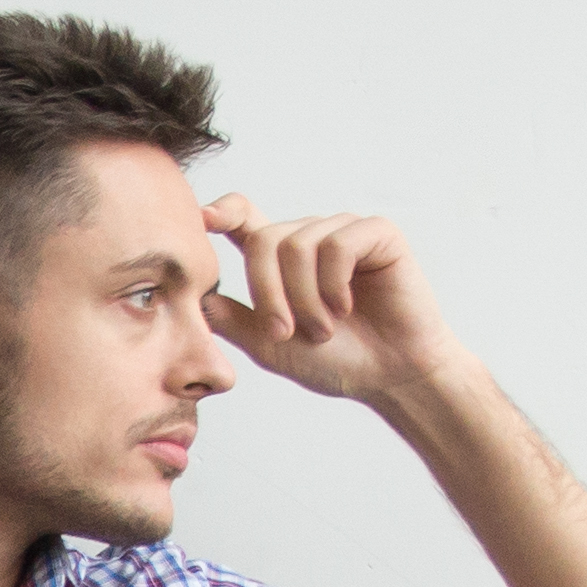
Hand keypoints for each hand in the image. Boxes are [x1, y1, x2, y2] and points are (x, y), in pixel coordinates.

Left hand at [201, 195, 470, 411]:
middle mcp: (310, 237)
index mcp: (280, 259)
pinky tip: (347, 307)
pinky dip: (334, 284)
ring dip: (305, 299)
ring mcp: (344, 231)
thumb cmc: (334, 360)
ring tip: (325, 329)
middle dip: (267, 293)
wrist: (389, 375)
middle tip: (284, 333)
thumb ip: (233, 320)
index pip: (245, 217)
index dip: (223, 211)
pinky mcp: (377, 233)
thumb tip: (197, 297)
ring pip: (299, 245)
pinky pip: (337, 245)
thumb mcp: (270, 345)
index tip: (203, 218)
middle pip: (265, 240)